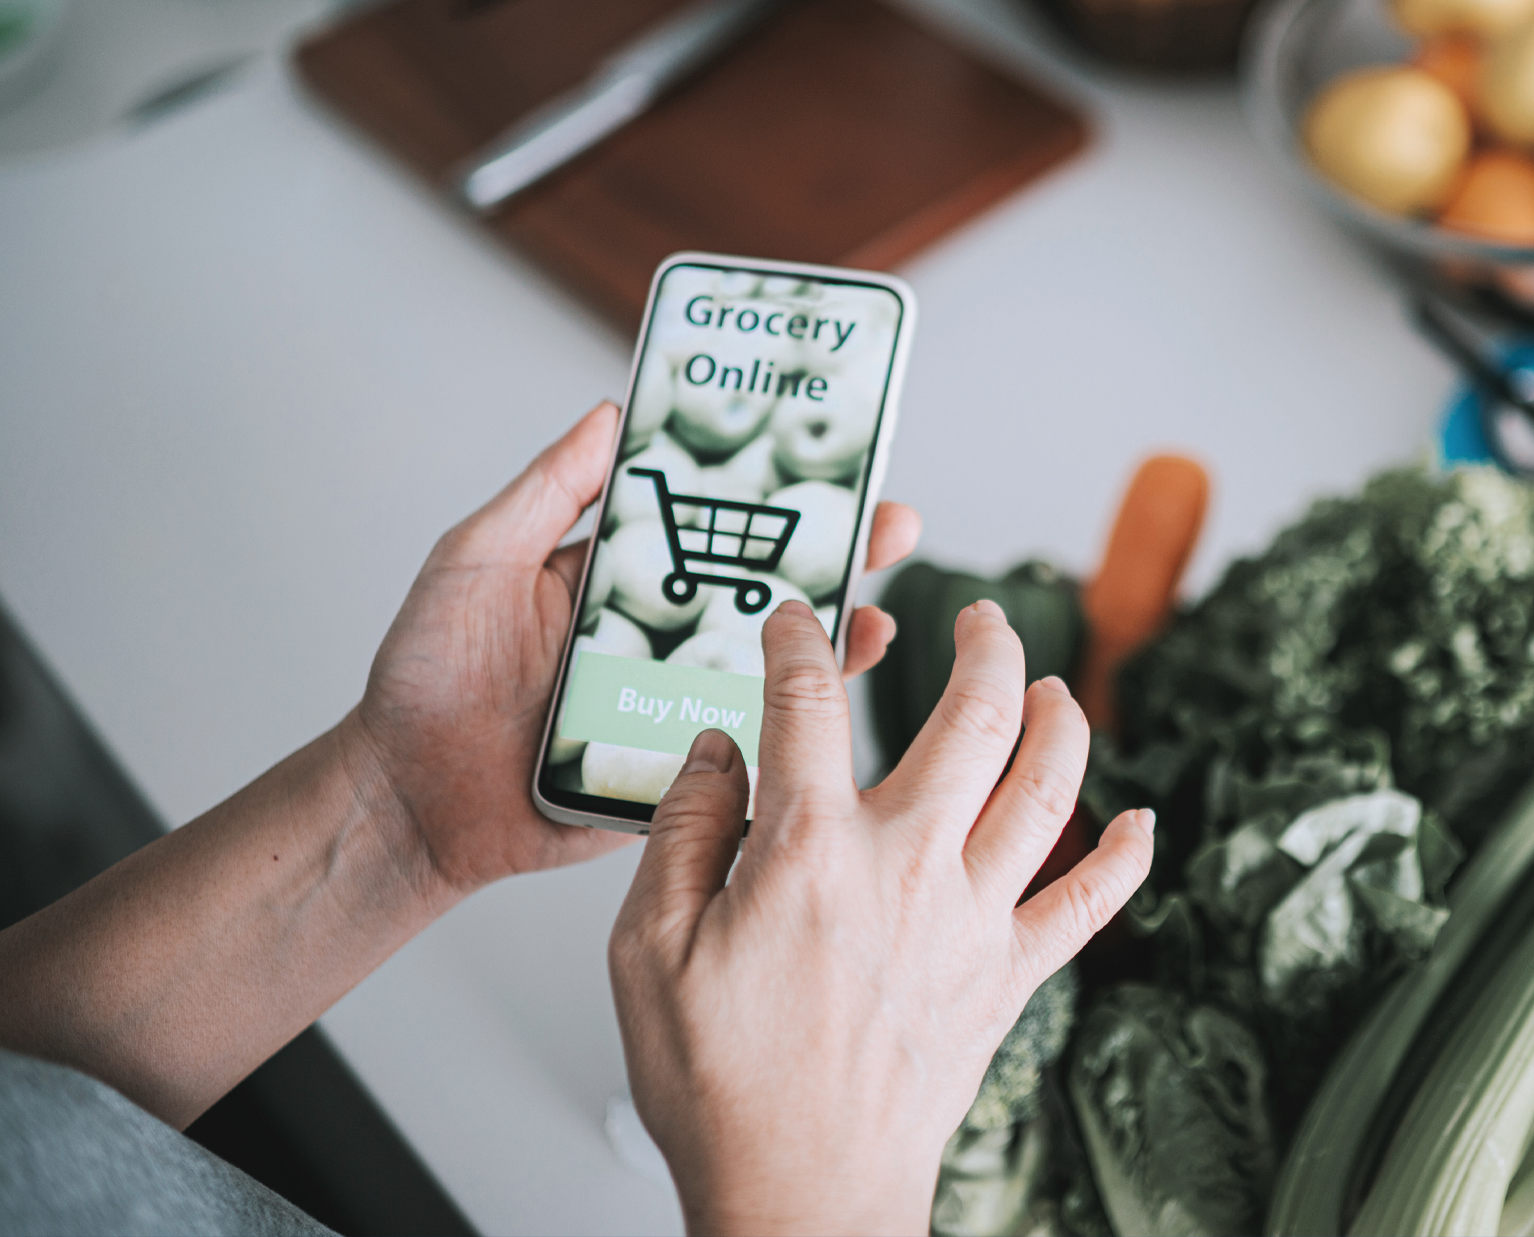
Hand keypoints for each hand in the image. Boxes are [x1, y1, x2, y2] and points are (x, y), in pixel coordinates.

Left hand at [346, 403, 920, 895]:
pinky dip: (798, 724)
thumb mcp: (477, 559)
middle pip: (762, 585)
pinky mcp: (673, 767)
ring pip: (771, 663)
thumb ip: (548, 492)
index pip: (712, 520)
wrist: (408, 799)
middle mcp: (657, 632)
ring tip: (877, 612)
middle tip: (893, 523)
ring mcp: (671, 700)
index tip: (831, 458)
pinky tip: (834, 699)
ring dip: (832, 635)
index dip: (772, 492)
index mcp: (620, 574)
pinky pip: (746, 743)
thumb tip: (611, 414)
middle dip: (833, 553)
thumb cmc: (426, 676)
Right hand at [609, 600, 1153, 1236]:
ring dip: (1061, 722)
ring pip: (1045, 791)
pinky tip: (1145, 821)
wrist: (800, 1200)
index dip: (802, 642)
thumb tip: (717, 752)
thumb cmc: (722, 1084)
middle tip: (981, 616)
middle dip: (986, 647)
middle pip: (975, 718)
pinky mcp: (1006, 977)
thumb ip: (682, 830)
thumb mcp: (648, 948)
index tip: (796, 624)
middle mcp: (907, 866)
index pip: (810, 702)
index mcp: (811, 850)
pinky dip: (1126, 859)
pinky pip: (1088, 906)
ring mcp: (970, 919)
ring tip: (1055, 685)